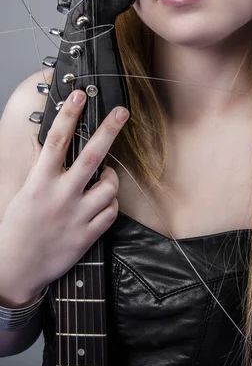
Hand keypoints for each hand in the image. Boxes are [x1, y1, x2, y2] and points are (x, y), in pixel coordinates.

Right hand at [0, 89, 128, 305]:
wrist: (16, 269)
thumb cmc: (17, 228)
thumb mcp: (23, 193)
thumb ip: (39, 169)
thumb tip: (46, 144)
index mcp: (40, 183)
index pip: (57, 141)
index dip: (69, 115)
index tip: (79, 95)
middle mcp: (61, 197)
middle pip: (92, 156)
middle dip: (109, 130)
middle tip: (122, 112)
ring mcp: (77, 216)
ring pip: (110, 186)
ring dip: (111, 177)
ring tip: (103, 176)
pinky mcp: (88, 235)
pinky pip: (111, 211)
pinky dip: (110, 203)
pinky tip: (102, 202)